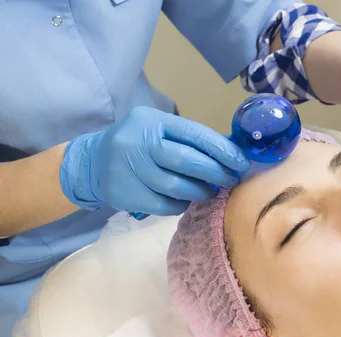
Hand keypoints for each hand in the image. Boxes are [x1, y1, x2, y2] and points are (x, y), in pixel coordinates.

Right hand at [60, 106, 249, 214]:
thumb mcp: (161, 130)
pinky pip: (164, 205)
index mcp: (152, 121)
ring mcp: (128, 169)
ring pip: (176, 187)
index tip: (241, 162)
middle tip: (232, 180)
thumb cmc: (139, 144)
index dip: (222, 150)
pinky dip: (181, 204)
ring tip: (210, 191)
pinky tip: (186, 199)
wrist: (93, 162)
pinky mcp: (124, 194)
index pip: (194, 134)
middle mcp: (138, 142)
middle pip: (186, 161)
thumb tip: (233, 151)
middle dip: (215, 172)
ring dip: (201, 191)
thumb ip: (193, 139)